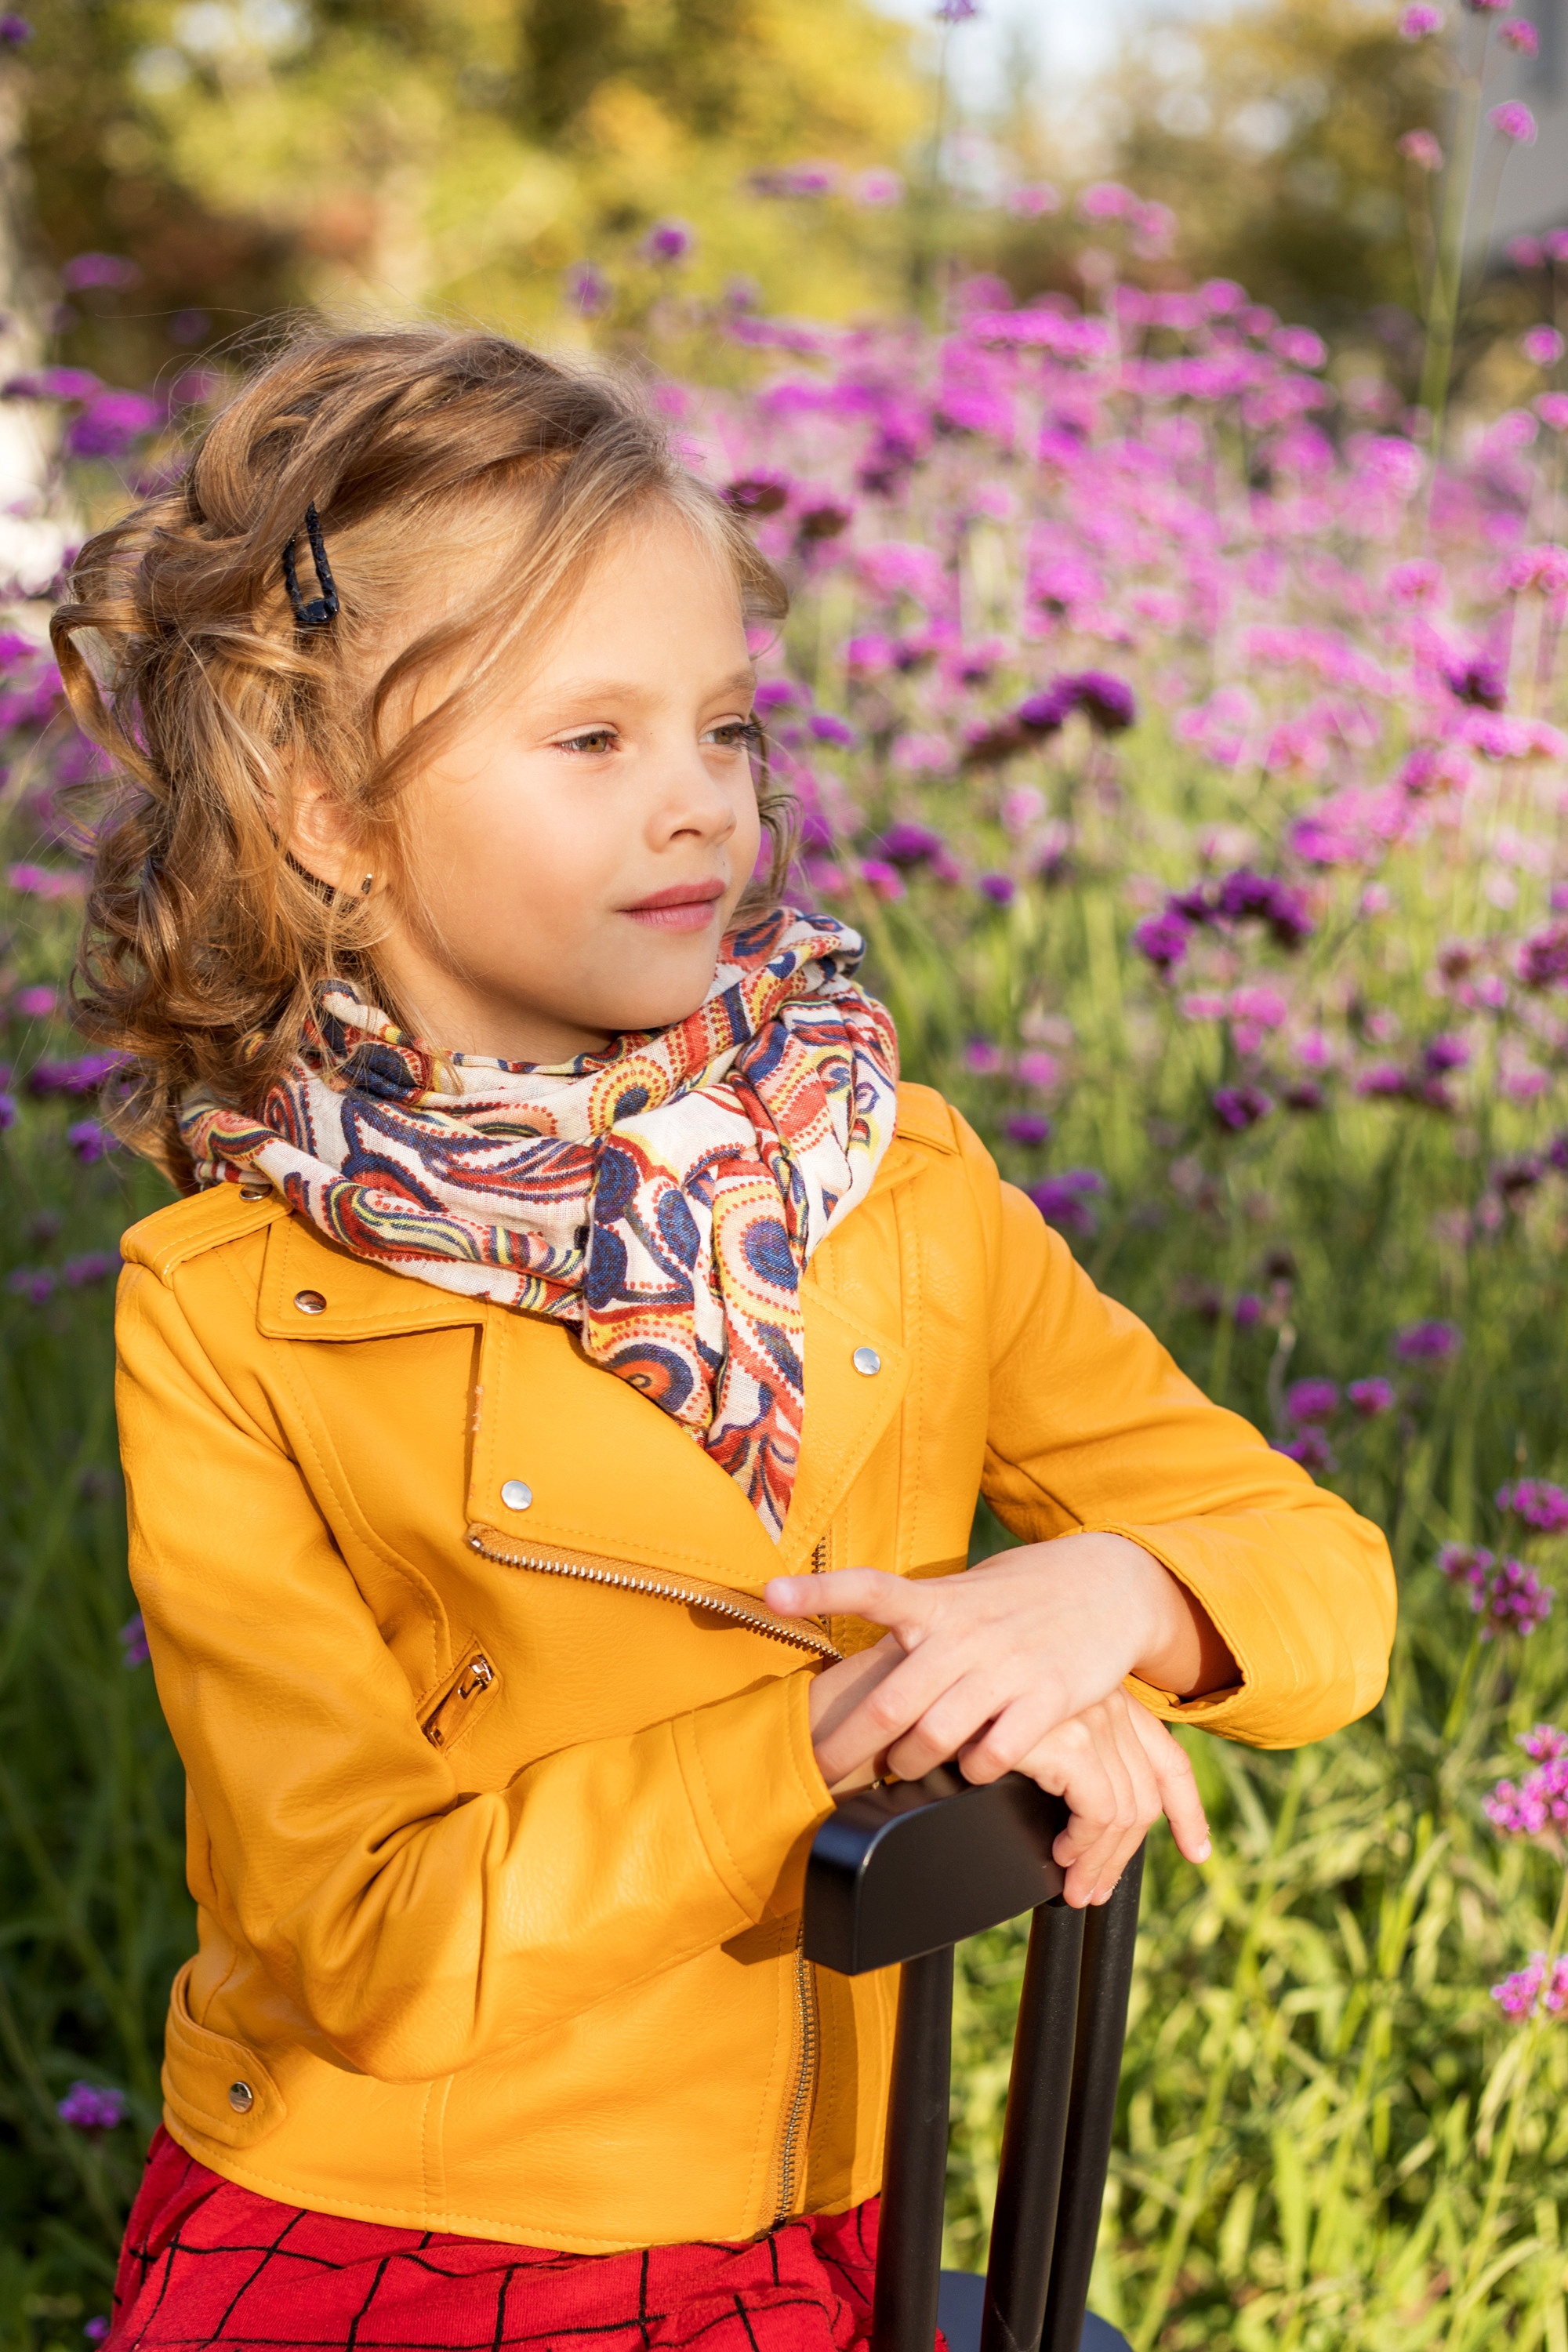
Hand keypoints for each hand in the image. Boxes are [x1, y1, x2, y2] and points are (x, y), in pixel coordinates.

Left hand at [769, 1535, 1224, 1904]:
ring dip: (909, 1766)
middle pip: (889, 1703)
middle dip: (846, 1746)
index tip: (771, 1593)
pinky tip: (970, 1774)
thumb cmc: (1013, 1598)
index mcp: (934, 1603)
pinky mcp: (1047, 1695)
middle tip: (824, 1771)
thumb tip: (851, 1642)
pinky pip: (995, 1752)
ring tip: (899, 1774)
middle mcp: (962, 1632)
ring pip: (935, 1736)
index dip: (818, 1591)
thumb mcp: (959, 1595)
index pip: (869, 1588)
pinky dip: (975, 1772)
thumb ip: (911, 1621)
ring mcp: (1005, 1664)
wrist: (1104, 1585)